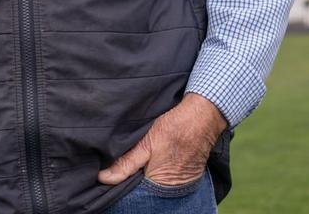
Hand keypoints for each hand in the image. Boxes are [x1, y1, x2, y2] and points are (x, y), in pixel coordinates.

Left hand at [97, 93, 227, 186]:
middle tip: (123, 164)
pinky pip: (169, 179)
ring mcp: (183, 184)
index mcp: (159, 185)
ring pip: (156, 184)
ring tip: (142, 160)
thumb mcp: (146, 143)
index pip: (134, 193)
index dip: (122, 182)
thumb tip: (103, 178)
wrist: (204, 115)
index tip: (111, 173)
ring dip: (147, 175)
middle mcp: (173, 190)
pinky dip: (160, 172)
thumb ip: (125, 163)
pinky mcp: (189, 176)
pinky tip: (155, 160)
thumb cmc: (175, 127)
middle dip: (134, 179)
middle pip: (145, 189)